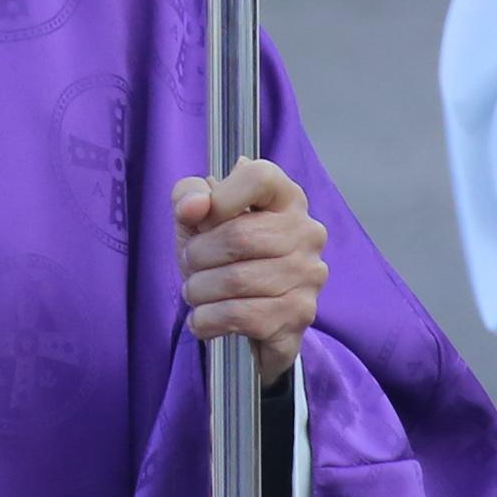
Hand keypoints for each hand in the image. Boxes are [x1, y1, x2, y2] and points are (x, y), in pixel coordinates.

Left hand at [176, 157, 326, 382]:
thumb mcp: (199, 219)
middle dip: (198, 255)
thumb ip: (188, 197)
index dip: (220, 198)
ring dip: (199, 290)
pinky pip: (239, 315)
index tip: (202, 220)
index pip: (259, 177)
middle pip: (239, 236)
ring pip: (236, 280)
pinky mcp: (299, 312)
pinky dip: (207, 319)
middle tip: (190, 265)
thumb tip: (193, 206)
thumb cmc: (224, 257)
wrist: (250, 317)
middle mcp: (307, 231)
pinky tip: (203, 318)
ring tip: (195, 292)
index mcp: (286, 197)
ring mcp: (308, 274)